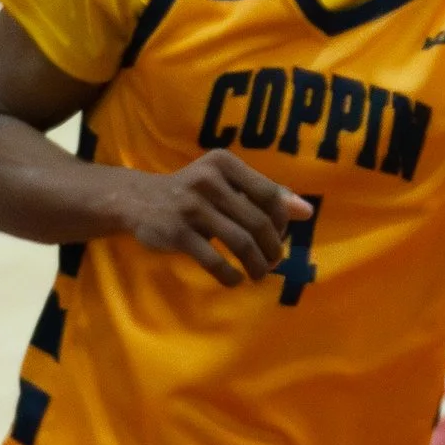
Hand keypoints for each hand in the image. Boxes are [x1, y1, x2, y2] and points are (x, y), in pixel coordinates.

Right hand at [108, 151, 305, 287]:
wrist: (137, 200)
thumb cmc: (192, 193)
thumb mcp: (224, 183)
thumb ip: (263, 194)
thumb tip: (307, 211)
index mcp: (224, 164)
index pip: (269, 194)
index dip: (282, 221)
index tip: (279, 236)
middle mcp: (208, 180)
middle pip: (258, 222)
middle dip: (272, 248)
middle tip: (273, 262)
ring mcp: (191, 206)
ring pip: (240, 242)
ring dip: (257, 265)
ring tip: (259, 274)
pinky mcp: (177, 232)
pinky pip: (214, 260)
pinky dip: (230, 275)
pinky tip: (235, 280)